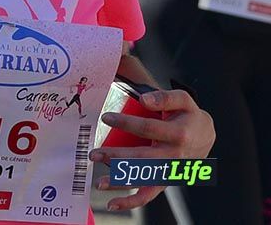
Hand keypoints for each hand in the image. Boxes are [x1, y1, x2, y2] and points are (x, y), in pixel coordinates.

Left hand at [90, 89, 215, 210]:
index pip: (150, 128)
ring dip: (121, 182)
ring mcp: (170, 171)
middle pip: (144, 158)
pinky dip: (132, 201)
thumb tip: (143, 100)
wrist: (205, 136)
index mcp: (179, 134)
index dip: (127, 123)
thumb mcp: (182, 100)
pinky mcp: (166, 180)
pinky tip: (112, 203)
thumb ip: (164, 96)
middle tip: (93, 154)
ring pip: (145, 180)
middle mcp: (175, 155)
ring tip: (99, 182)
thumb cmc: (188, 115)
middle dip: (117, 157)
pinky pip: (150, 194)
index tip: (106, 117)